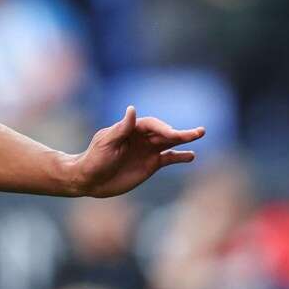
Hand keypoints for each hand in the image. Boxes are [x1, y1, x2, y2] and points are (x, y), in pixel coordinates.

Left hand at [69, 107, 204, 197]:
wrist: (89, 179)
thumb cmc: (94, 159)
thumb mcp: (105, 143)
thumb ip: (121, 128)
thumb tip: (132, 109)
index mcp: (131, 129)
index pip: (151, 124)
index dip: (162, 128)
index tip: (170, 134)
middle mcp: (142, 138)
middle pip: (165, 132)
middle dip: (181, 133)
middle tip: (199, 132)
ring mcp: (148, 151)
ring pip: (170, 143)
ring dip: (185, 140)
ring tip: (199, 134)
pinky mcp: (150, 165)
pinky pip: (169, 158)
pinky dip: (180, 157)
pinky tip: (191, 156)